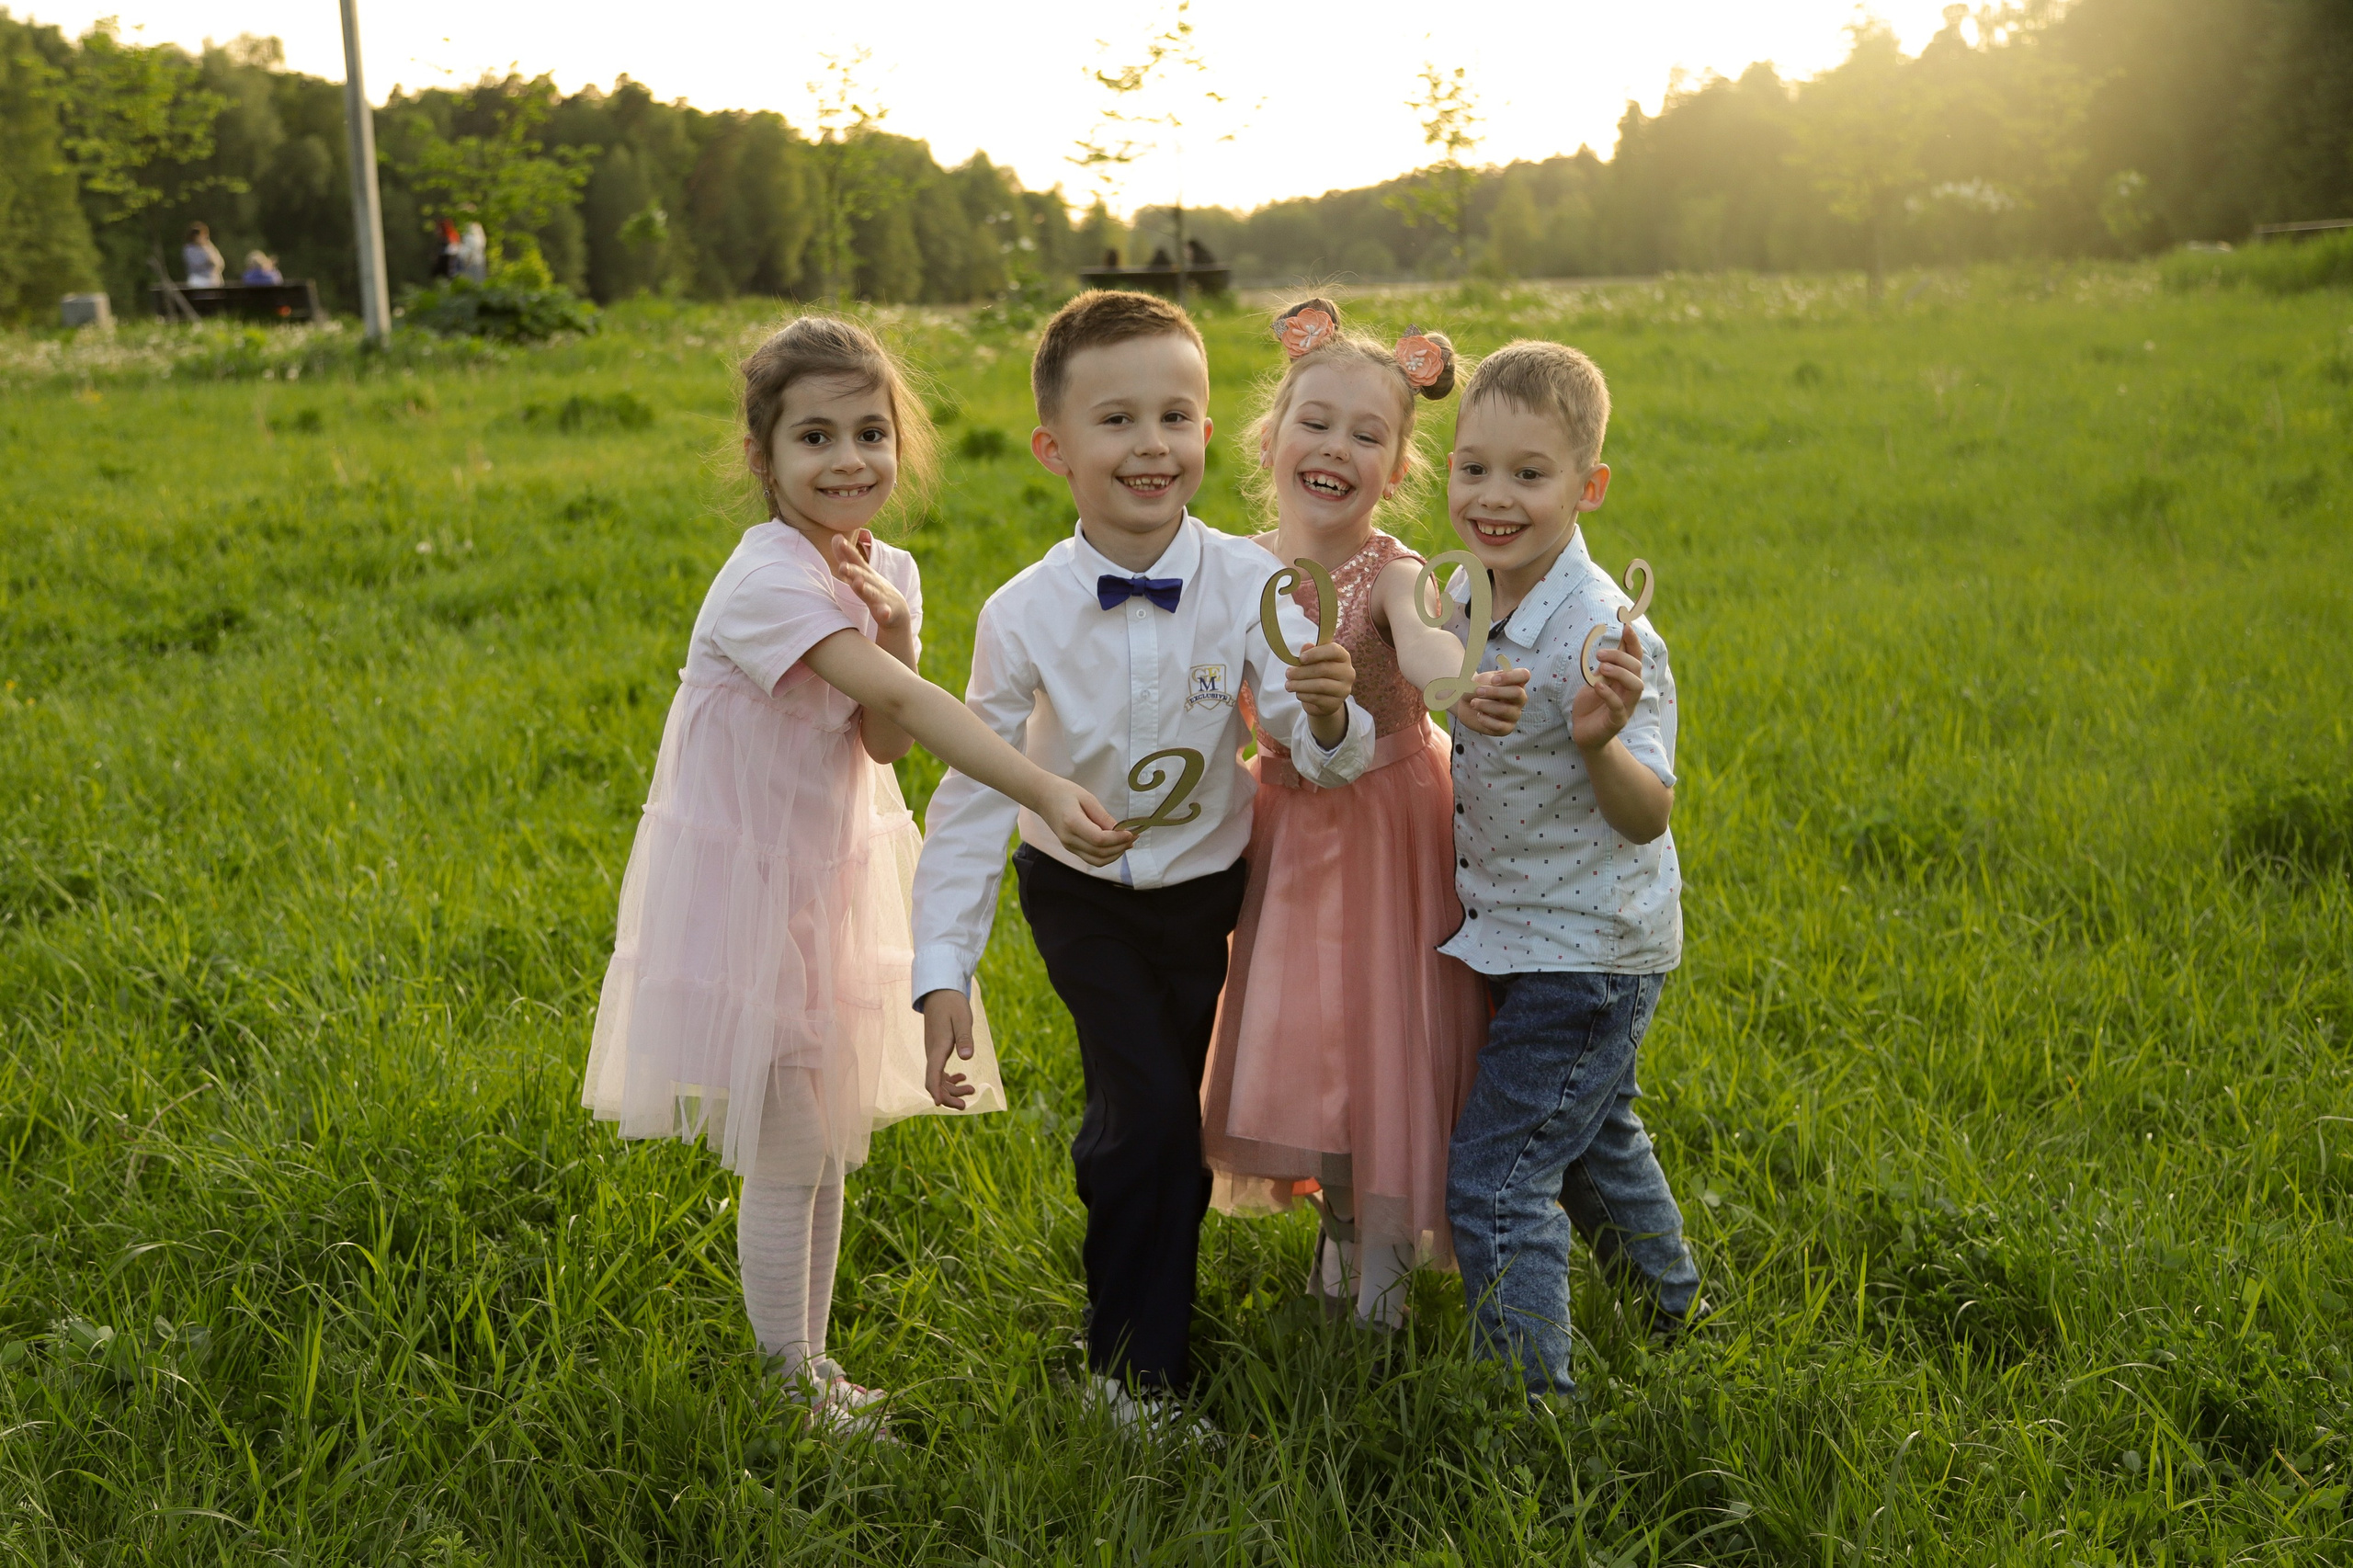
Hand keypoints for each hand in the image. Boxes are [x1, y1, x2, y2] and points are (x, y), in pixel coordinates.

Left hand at [827, 529, 909, 631]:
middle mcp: (873, 582)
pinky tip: (884, 613)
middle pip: (862, 575)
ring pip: (872, 593)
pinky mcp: (887, 612)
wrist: (897, 609)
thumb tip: (835, 536)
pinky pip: (886, 613)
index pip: (855, 560)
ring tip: (858, 583)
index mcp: (865, 573)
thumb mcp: (861, 571)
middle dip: (852, 570)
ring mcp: (881, 597)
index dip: (847, 551)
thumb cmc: (874, 588)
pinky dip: (885, 612)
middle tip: (842, 566)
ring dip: (865, 588)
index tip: (838, 539)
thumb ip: (847, 556)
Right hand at [921, 989, 976, 1109]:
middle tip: (965, 1105)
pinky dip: (950, 1080)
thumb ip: (965, 1038)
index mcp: (937, 1048)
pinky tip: (963, 1079)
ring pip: (937, 1079)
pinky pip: (940, 1071)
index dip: (936, 1091)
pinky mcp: (938, 1050)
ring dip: (952, 1089)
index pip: (932, 1075)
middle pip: (934, 1083)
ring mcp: (934, 1052)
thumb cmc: (952, 1004)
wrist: (941, 992)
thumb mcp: (963, 1019)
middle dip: (948, 1097)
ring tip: (971, 1090)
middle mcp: (932, 1053)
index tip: (940, 1104)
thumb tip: (967, 1057)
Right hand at [1040, 779, 1133, 866]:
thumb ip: (1103, 816)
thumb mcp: (1086, 798)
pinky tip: (1116, 846)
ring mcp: (1068, 846)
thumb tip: (1120, 831)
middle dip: (1120, 847)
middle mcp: (1069, 839)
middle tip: (1134, 837)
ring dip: (1115, 855)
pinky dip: (1106, 855)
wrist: (1042, 796)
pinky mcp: (1070, 848)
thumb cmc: (1064, 792)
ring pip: (1097, 860)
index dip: (1118, 839)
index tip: (1132, 832)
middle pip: (1100, 853)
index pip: (1099, 840)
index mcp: (1072, 823)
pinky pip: (1092, 858)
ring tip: (1128, 843)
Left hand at [1283, 640, 1354, 718]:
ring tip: (1288, 685)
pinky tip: (1298, 693)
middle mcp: (1348, 672)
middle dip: (1302, 671)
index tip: (1301, 658)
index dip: (1316, 653)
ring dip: (1300, 685)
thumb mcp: (1314, 661)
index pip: (1333, 650)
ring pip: (1320, 685)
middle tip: (1288, 673)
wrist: (1324, 699)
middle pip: (1323, 669)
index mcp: (1343, 657)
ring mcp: (1344, 689)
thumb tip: (1306, 646)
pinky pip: (1317, 698)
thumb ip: (1310, 653)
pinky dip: (1304, 695)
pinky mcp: (1336, 703)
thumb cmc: (1319, 675)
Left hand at [1454, 659, 1529, 735]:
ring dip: (1486, 705)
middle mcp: (1519, 698)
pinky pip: (1500, 726)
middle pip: (1517, 693)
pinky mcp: (1506, 728)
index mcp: (1516, 682)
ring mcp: (1514, 714)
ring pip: (1505, 710)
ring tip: (1474, 703)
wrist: (1465, 703)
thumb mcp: (1480, 680)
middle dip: (1495, 692)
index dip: (1510, 676)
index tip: (1493, 680)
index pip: (1524, 675)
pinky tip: (1479, 715)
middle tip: (1478, 691)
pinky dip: (1486, 720)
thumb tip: (1490, 686)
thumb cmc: (1476, 688)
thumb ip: (1486, 681)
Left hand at [1571, 623, 1644, 752]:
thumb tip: (1605, 649)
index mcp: (1625, 679)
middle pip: (1637, 668)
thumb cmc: (1591, 706)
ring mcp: (1626, 706)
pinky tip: (1597, 686)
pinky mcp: (1617, 721)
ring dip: (1620, 673)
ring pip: (1635, 685)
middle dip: (1620, 656)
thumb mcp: (1594, 681)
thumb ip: (1602, 668)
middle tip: (1599, 655)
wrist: (1584, 734)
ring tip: (1601, 668)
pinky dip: (1608, 694)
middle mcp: (1629, 691)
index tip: (1626, 626)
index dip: (1633, 642)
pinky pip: (1618, 706)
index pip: (1635, 657)